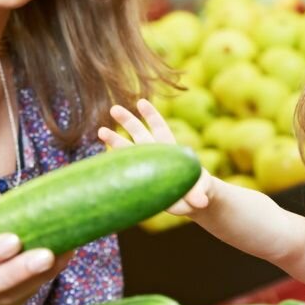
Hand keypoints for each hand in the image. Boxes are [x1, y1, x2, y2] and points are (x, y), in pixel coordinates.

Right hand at [97, 98, 212, 215]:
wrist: (191, 200)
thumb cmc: (199, 190)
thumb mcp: (204, 190)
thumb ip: (200, 193)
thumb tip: (201, 202)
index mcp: (171, 152)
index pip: (160, 130)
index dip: (151, 116)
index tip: (141, 102)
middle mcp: (155, 155)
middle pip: (140, 134)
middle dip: (128, 122)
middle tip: (114, 109)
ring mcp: (145, 167)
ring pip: (128, 151)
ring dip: (115, 140)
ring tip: (100, 130)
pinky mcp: (139, 180)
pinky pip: (124, 169)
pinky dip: (113, 164)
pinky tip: (100, 161)